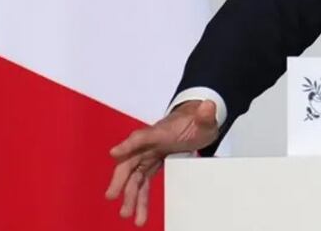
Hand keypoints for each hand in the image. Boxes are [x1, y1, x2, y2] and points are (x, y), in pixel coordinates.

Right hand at [105, 99, 219, 225]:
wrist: (197, 122)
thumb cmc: (197, 121)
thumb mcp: (206, 118)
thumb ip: (206, 114)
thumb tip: (208, 106)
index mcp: (161, 131)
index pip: (142, 136)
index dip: (129, 145)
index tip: (115, 154)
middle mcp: (150, 143)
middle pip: (131, 161)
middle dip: (121, 179)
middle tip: (112, 195)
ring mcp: (149, 154)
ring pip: (134, 177)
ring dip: (130, 196)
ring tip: (128, 214)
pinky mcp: (152, 164)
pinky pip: (142, 182)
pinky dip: (140, 197)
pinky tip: (138, 213)